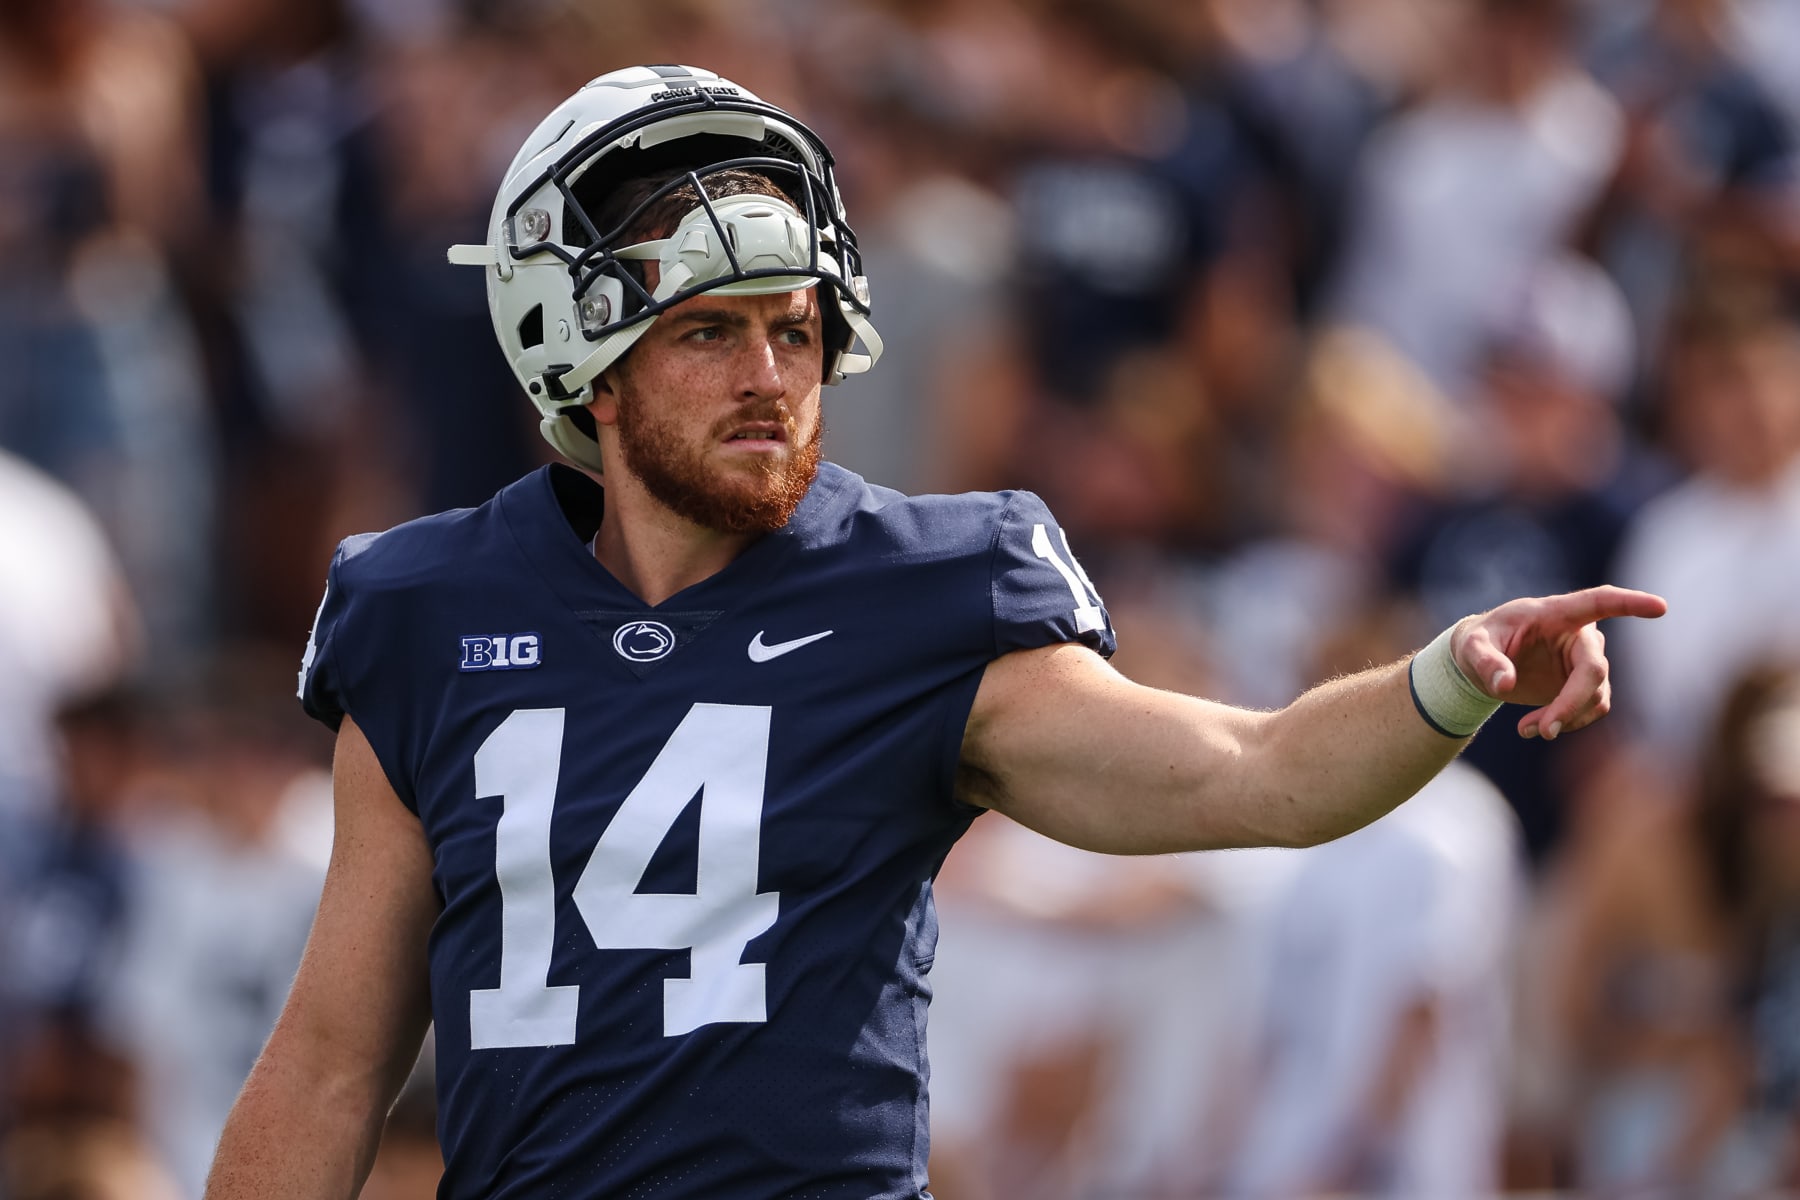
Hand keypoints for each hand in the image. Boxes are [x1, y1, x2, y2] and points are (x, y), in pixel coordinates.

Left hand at [1451, 586, 1667, 739]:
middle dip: (1571, 702)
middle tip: (1545, 730)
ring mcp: (1585, 661)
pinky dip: (1568, 722)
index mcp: (1556, 613)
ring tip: (1526, 730)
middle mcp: (1579, 636)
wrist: (1481, 663)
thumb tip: (1504, 686)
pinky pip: (1592, 709)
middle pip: (1594, 669)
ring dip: (1565, 717)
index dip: (1629, 604)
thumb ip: (1484, 661)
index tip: (1660, 607)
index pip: (1599, 602)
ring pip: (1596, 695)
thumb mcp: (1470, 647)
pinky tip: (1535, 728)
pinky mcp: (1584, 686)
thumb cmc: (1478, 643)